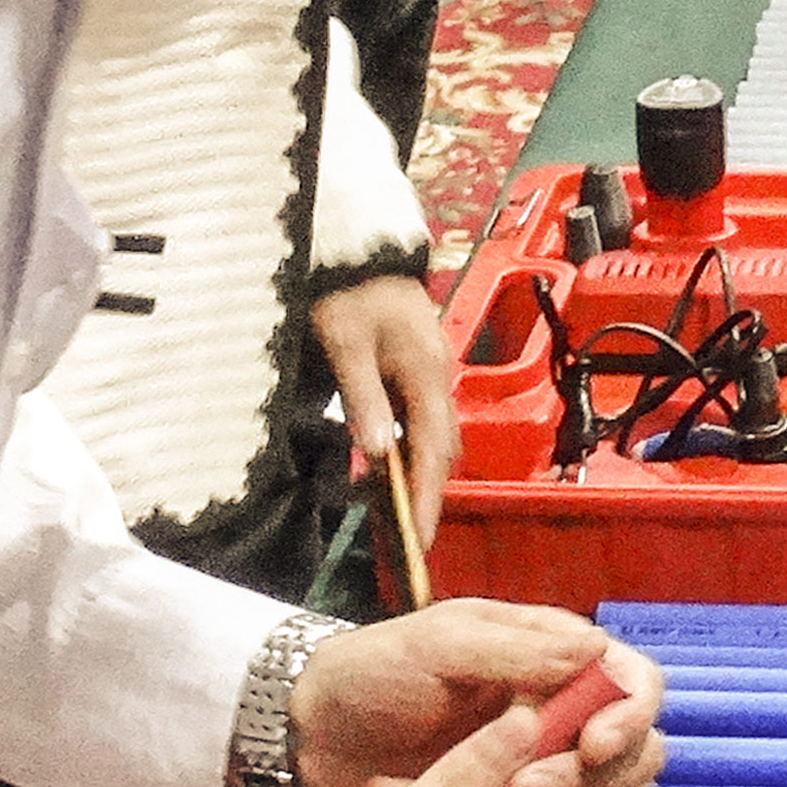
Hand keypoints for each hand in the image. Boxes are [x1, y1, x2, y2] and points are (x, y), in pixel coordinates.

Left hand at [289, 601, 662, 786]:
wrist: (320, 738)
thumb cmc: (376, 673)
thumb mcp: (438, 643)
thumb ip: (516, 650)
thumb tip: (595, 651)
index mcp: (559, 662)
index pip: (636, 684)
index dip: (629, 718)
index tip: (590, 747)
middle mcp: (572, 720)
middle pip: (639, 757)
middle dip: (591, 784)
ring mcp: (556, 780)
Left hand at [311, 274, 461, 556]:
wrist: (361, 245)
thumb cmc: (348, 291)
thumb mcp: (345, 343)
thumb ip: (362, 397)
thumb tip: (378, 455)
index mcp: (425, 372)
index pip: (432, 450)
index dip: (427, 498)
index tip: (421, 541)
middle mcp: (439, 376)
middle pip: (441, 449)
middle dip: (428, 495)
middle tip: (408, 540)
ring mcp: (433, 370)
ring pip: (434, 435)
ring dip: (421, 474)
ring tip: (398, 514)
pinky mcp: (419, 366)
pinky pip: (423, 419)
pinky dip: (413, 450)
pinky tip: (391, 465)